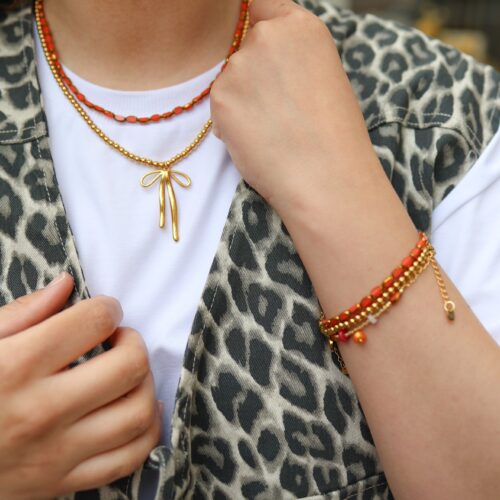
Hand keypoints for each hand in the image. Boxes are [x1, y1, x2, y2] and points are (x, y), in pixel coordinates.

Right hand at [0, 273, 160, 498]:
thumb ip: (23, 313)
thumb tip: (66, 285)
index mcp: (16, 367)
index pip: (93, 322)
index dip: (107, 308)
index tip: (104, 312)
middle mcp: (41, 412)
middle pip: (129, 367)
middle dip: (134, 343)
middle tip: (119, 340)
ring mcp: (54, 453)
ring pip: (138, 413)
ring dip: (145, 384)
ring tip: (127, 374)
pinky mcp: (60, 483)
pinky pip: (129, 458)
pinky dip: (145, 431)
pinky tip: (135, 409)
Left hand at [210, 0, 377, 216]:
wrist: (325, 178)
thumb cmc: (334, 138)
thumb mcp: (324, 79)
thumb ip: (292, 60)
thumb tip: (266, 66)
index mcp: (301, 27)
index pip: (261, 4)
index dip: (257, 25)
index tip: (256, 42)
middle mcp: (266, 37)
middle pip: (245, 48)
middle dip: (254, 75)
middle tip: (278, 110)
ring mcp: (240, 66)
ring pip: (232, 80)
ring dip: (242, 102)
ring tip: (272, 131)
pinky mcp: (220, 98)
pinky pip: (221, 107)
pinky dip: (231, 124)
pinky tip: (258, 142)